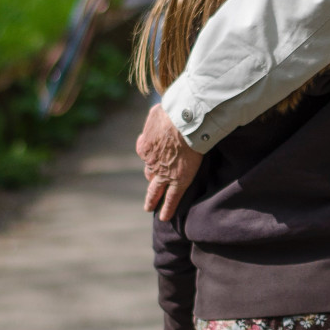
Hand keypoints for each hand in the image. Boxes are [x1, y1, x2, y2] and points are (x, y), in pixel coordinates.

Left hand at [137, 103, 203, 219]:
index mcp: (144, 146)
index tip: (156, 158)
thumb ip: (154, 118)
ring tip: (152, 207)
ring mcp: (163, 173)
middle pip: (149, 174)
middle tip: (149, 191)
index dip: (151, 158)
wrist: (185, 120)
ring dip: (153, 198)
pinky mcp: (178, 180)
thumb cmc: (173, 111)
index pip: (146, 155)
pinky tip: (165, 217)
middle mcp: (150, 162)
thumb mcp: (156, 112)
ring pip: (155, 190)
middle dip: (150, 181)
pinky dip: (167, 209)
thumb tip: (156, 115)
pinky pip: (171, 198)